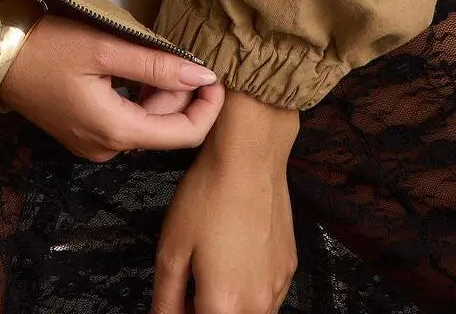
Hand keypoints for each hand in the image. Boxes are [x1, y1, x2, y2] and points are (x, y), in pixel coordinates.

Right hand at [0, 13, 225, 159]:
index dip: (209, 107)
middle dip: (179, 91)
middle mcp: (108, 148)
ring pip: (146, 122)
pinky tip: (129, 67)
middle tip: (173, 49)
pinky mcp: (83, 133)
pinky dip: (137, 96)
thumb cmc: (47, 47)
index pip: (185, 135)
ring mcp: (93, 144)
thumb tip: (204, 75)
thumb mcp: (104, 48)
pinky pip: (125, 120)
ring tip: (147, 53)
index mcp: (116, 131)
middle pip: (165, 127)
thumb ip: (156, 65)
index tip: (216, 74)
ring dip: (157, 91)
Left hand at [150, 91, 300, 313]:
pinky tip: (233, 258)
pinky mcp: (288, 268)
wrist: (250, 156)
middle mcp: (258, 304)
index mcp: (225, 305)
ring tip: (209, 269)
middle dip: (204, 311)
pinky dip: (247, 289)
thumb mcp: (172, 248)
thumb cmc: (210, 195)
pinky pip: (265, 295)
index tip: (175, 302)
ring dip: (227, 305)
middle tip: (187, 288)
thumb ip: (166, 297)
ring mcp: (277, 286)